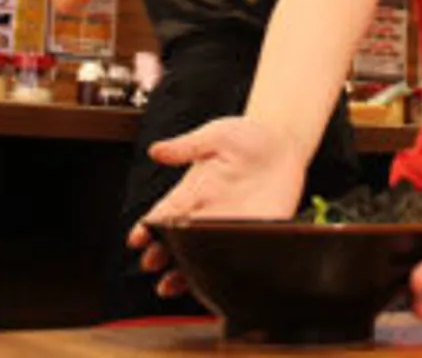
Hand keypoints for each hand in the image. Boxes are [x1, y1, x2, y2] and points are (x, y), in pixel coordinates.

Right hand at [128, 117, 304, 298]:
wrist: (284, 143)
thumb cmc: (247, 136)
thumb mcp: (217, 135)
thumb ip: (189, 146)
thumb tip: (156, 150)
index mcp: (194, 192)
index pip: (165, 214)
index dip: (148, 227)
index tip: (137, 238)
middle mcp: (208, 214)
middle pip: (179, 241)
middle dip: (162, 254)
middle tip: (151, 264)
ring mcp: (232, 226)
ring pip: (204, 256)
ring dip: (186, 272)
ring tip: (170, 285)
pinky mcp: (259, 231)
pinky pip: (241, 255)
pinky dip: (228, 269)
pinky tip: (217, 280)